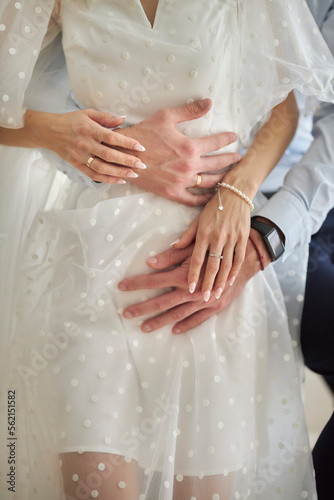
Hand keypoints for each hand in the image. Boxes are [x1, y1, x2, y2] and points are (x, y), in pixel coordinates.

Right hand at [28, 108, 146, 182]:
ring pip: (102, 168)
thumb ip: (106, 117)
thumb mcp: (88, 113)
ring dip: (119, 172)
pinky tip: (119, 180)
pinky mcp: (77, 165)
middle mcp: (85, 144)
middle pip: (109, 155)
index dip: (127, 143)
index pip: (111, 137)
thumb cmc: (71, 121)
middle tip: (141, 165)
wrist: (49, 131)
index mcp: (89, 129)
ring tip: (133, 175)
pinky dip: (107, 179)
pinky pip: (93, 175)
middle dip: (127, 161)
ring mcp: (80, 156)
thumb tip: (123, 118)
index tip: (140, 147)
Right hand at [115, 99, 241, 205]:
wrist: (124, 155)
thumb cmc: (144, 134)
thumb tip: (208, 102)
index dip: (227, 139)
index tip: (234, 137)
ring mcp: (182, 182)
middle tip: (239, 157)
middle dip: (231, 160)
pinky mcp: (173, 193)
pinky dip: (205, 199)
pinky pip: (194, 200)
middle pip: (218, 164)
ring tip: (231, 175)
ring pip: (210, 183)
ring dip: (223, 178)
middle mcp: (189, 166)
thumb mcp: (166, 117)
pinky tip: (213, 196)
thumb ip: (189, 111)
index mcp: (189, 147)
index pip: (216, 143)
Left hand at [118, 229, 270, 333]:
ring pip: (177, 314)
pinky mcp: (215, 307)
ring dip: (159, 321)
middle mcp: (192, 291)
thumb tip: (150, 262)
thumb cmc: (219, 247)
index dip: (137, 284)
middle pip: (161, 302)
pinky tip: (174, 330)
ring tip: (144, 327)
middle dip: (142, 308)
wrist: (246, 257)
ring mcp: (204, 301)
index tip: (121, 287)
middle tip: (125, 314)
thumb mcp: (195, 247)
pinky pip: (198, 319)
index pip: (154, 281)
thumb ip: (172, 256)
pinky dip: (186, 325)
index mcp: (185, 275)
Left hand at [173, 185, 250, 300]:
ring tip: (217, 295)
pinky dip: (235, 271)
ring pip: (226, 265)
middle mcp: (218, 237)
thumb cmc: (213, 208)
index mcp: (204, 233)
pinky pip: (238, 258)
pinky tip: (230, 281)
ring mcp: (232, 238)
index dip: (193, 274)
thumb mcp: (197, 220)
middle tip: (204, 298)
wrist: (236, 194)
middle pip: (212, 265)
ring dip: (221, 281)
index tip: (190, 288)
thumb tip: (172, 246)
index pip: (197, 258)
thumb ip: (186, 236)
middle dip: (208, 283)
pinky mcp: (242, 238)